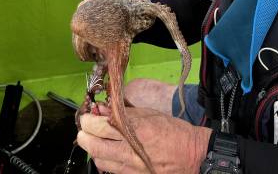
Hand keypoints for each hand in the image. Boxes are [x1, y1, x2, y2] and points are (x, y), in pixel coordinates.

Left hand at [77, 103, 211, 173]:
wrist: (193, 155)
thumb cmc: (174, 131)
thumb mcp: (151, 114)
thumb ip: (125, 113)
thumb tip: (103, 109)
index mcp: (135, 130)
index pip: (99, 126)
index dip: (88, 120)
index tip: (87, 116)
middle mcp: (130, 151)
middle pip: (93, 146)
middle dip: (84, 136)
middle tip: (85, 129)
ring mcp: (130, 168)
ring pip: (99, 160)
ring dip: (93, 149)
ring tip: (97, 140)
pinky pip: (111, 170)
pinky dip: (106, 160)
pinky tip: (111, 152)